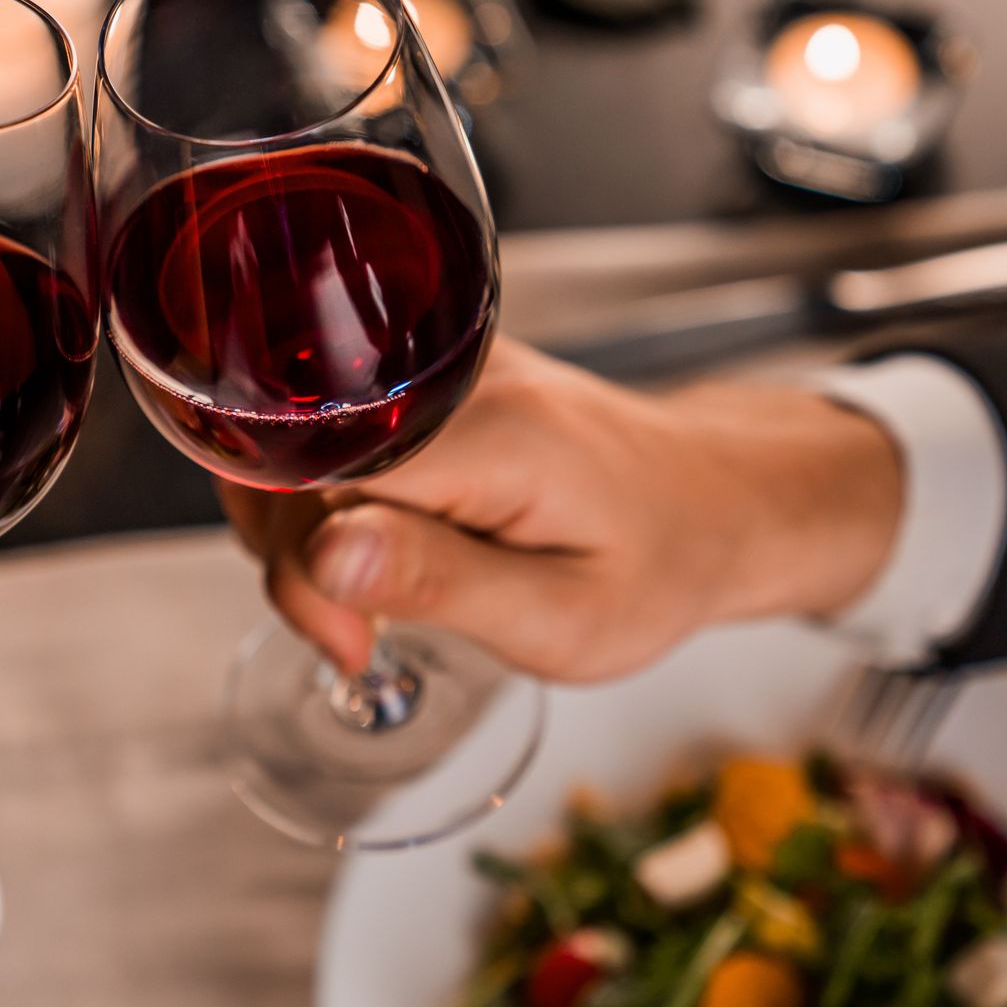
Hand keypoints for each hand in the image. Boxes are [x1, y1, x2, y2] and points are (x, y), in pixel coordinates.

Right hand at [221, 339, 903, 682]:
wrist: (714, 499)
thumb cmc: (656, 565)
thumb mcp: (561, 617)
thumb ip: (438, 583)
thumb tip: (320, 556)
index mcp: (491, 431)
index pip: (320, 472)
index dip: (303, 565)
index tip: (351, 642)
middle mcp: (455, 374)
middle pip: (292, 450)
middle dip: (292, 557)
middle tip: (357, 638)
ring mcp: (438, 364)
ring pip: (298, 440)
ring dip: (300, 533)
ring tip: (367, 603)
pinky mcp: (428, 374)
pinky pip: (333, 432)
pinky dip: (327, 501)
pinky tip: (371, 553)